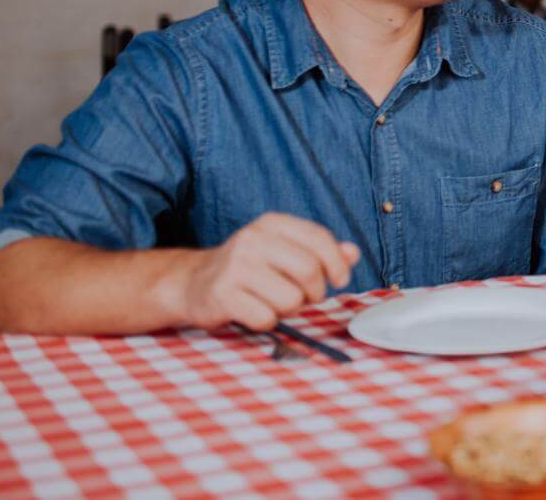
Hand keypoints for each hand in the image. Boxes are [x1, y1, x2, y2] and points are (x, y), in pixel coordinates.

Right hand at [170, 213, 360, 330]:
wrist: (192, 282)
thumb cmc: (249, 268)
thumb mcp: (283, 250)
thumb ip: (320, 251)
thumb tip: (353, 253)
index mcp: (272, 224)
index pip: (319, 238)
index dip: (338, 262)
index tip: (341, 279)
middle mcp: (252, 240)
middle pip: (309, 270)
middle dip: (315, 291)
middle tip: (305, 297)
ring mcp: (235, 267)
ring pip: (290, 299)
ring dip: (289, 309)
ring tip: (273, 302)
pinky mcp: (222, 295)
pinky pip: (266, 318)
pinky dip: (266, 321)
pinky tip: (253, 311)